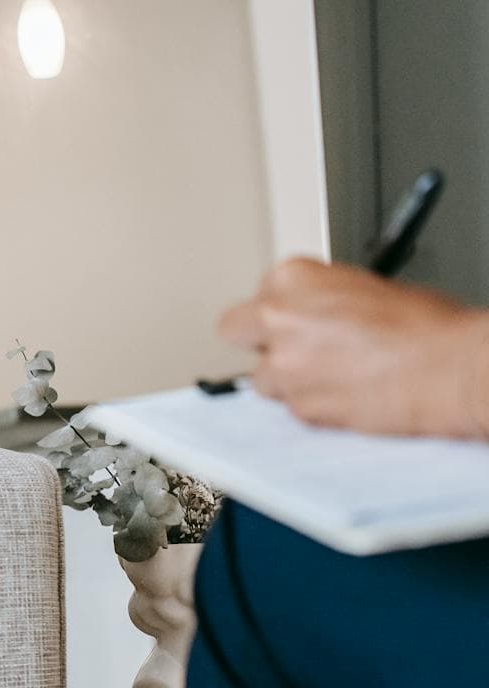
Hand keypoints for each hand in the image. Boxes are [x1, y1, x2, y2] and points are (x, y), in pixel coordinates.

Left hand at [218, 257, 488, 437]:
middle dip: (259, 340)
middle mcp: (277, 318)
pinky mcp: (299, 406)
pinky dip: (312, 406)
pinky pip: (291, 409)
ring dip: (288, 379)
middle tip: (292, 347)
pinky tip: (345, 397)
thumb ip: (326, 298)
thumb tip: (318, 313)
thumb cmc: (428, 328)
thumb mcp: (371, 287)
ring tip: (331, 377)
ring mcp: (284, 365)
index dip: (282, 311)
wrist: (451, 368)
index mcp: (293, 278)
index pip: (261, 294)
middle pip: (236, 330)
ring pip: (262, 377)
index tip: (299, 319)